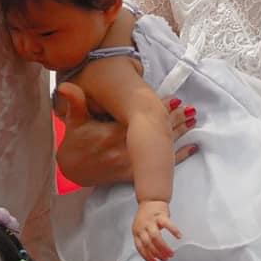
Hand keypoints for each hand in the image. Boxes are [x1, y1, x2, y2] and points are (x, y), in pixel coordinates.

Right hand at [58, 94, 196, 187]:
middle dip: (174, 118)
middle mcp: (127, 149)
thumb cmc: (76, 143)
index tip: (173, 99)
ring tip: (194, 120)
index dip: (159, 108)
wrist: (73, 169)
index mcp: (115, 134)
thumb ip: (75, 103)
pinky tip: (192, 147)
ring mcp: (133, 163)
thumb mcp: (74, 121)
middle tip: (190, 108)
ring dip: (179, 132)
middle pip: (156, 131)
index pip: (142, 119)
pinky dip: (178, 156)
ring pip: (161, 145)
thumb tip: (66, 87)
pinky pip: (161, 165)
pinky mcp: (136, 173)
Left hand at [133, 199, 180, 260]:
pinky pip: (167, 224)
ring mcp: (151, 221)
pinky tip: (179, 236)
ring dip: (164, 247)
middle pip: (148, 244)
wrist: (150, 199)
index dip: (147, 257)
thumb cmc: (146, 217)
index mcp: (136, 232)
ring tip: (171, 253)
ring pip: (156, 237)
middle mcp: (142, 227)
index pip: (140, 247)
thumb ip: (144, 239)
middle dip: (157, 254)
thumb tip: (153, 254)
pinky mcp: (160, 215)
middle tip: (165, 259)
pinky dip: (174, 231)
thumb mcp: (141, 229)